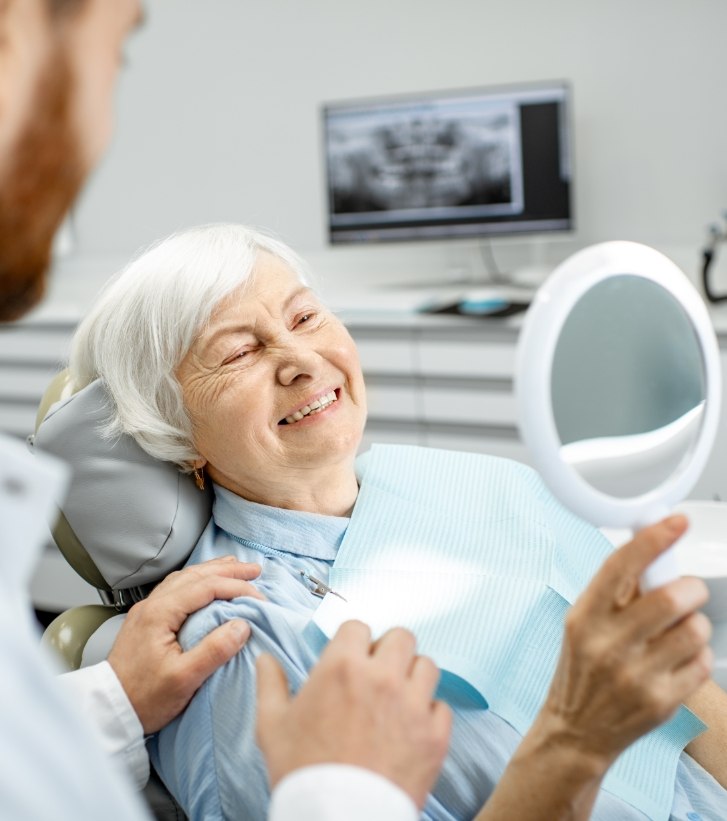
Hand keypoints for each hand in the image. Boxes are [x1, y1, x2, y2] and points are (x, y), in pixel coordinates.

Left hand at [108, 556, 263, 732]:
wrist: (108, 712)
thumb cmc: (144, 699)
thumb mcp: (184, 679)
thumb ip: (214, 650)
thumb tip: (242, 625)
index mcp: (160, 613)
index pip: (206, 587)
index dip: (236, 587)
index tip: (259, 598)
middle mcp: (152, 605)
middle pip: (195, 575)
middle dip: (228, 570)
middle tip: (255, 570)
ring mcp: (147, 611)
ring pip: (184, 579)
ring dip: (212, 571)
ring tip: (235, 568)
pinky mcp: (146, 620)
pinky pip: (176, 588)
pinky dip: (198, 581)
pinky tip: (205, 584)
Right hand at [256, 620, 451, 809]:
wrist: (336, 819)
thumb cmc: (303, 772)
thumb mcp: (272, 725)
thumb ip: (270, 684)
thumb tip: (265, 659)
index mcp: (342, 666)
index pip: (359, 626)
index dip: (353, 641)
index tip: (351, 658)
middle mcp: (382, 677)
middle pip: (401, 637)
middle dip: (389, 651)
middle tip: (379, 673)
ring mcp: (412, 704)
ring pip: (427, 666)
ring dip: (413, 677)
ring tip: (398, 698)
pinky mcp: (434, 734)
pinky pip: (442, 706)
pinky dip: (429, 714)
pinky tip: (412, 728)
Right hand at [541, 515, 711, 770]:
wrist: (576, 730)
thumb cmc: (582, 669)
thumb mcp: (582, 623)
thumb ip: (615, 591)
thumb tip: (650, 547)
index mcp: (585, 616)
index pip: (620, 566)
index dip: (652, 539)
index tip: (676, 521)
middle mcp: (608, 644)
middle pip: (671, 598)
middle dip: (690, 588)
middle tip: (688, 591)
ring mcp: (636, 675)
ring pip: (694, 629)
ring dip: (697, 623)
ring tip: (680, 631)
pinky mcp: (662, 702)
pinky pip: (703, 662)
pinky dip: (699, 655)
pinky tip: (677, 660)